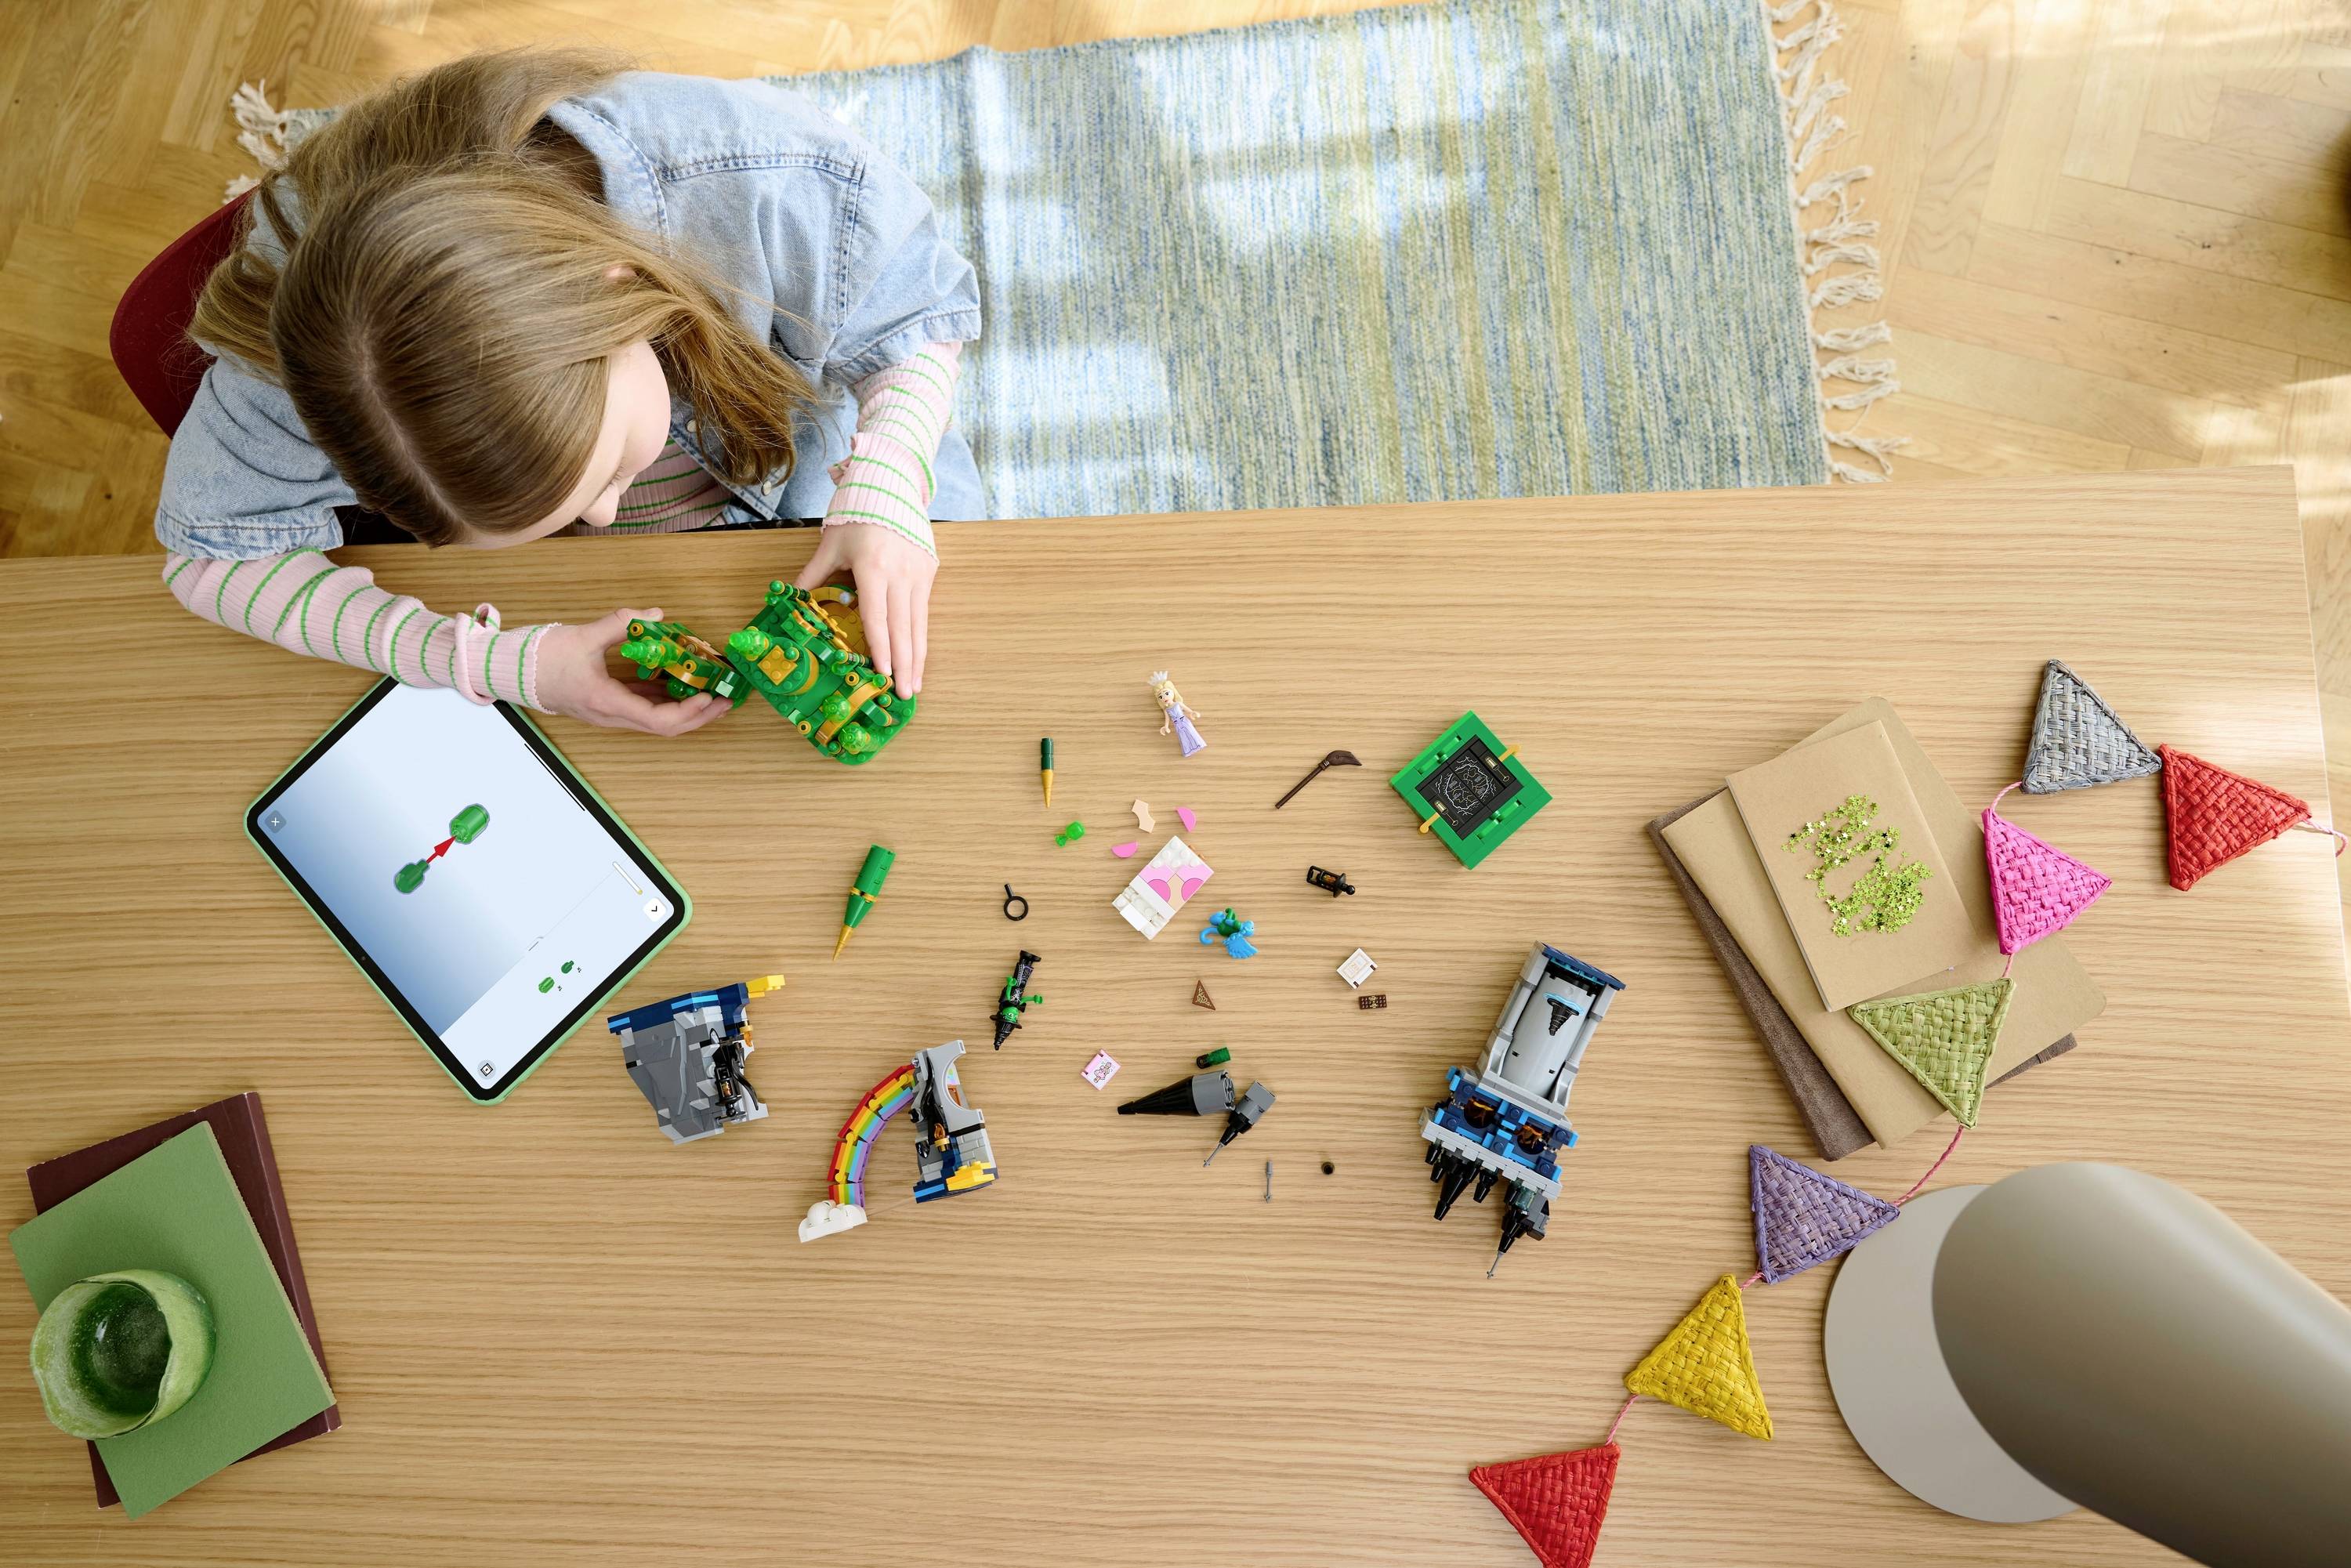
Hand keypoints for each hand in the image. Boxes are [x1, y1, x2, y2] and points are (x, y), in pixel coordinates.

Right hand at [534, 609, 735, 735]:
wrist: (511, 671)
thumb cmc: (542, 657)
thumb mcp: (584, 636)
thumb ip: (621, 623)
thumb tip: (656, 615)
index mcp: (606, 702)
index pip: (658, 720)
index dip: (689, 712)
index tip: (710, 696)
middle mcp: (611, 715)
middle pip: (664, 727)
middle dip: (699, 715)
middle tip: (726, 699)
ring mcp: (609, 713)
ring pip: (655, 720)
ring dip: (686, 710)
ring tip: (713, 693)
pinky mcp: (607, 704)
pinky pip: (643, 708)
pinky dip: (666, 700)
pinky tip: (682, 684)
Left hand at [793, 523, 935, 695]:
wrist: (891, 484)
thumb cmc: (856, 513)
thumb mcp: (830, 545)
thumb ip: (812, 576)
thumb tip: (790, 601)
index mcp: (872, 567)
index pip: (877, 616)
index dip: (881, 647)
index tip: (884, 673)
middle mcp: (899, 574)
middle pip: (902, 628)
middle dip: (905, 665)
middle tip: (905, 694)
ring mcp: (918, 573)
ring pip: (918, 625)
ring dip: (917, 658)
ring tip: (915, 686)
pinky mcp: (929, 572)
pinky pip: (923, 612)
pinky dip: (920, 638)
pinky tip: (918, 659)